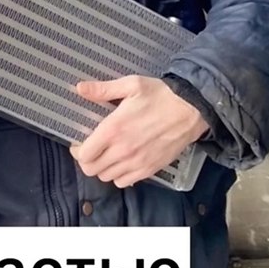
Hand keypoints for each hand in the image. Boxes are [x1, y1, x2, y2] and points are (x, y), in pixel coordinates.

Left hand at [71, 75, 207, 186]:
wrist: (191, 109)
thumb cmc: (160, 95)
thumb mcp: (130, 85)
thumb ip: (103, 89)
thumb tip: (80, 88)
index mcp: (113, 129)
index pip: (83, 154)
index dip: (78, 150)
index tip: (80, 143)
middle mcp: (122, 150)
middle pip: (92, 169)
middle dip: (88, 161)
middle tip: (93, 150)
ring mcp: (136, 163)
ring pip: (107, 178)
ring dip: (103, 168)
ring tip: (108, 155)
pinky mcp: (149, 169)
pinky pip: (125, 182)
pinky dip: (120, 175)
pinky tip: (123, 163)